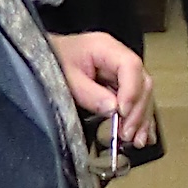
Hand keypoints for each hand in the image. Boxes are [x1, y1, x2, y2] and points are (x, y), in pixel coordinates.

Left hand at [50, 31, 155, 145]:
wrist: (44, 58)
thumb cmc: (52, 61)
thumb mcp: (66, 78)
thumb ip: (90, 93)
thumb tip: (114, 109)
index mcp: (105, 47)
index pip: (130, 66)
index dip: (131, 91)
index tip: (122, 113)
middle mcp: (118, 57)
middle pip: (142, 82)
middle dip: (137, 111)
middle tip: (126, 133)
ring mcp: (121, 72)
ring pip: (143, 95)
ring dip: (141, 119)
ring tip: (135, 140)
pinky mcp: (120, 85)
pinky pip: (136, 102)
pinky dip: (139, 119)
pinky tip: (142, 135)